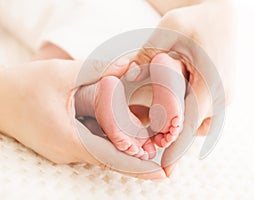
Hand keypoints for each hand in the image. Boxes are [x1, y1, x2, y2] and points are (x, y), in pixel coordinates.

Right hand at [0, 59, 165, 178]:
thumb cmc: (23, 87)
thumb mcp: (60, 73)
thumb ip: (96, 68)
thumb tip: (129, 65)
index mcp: (69, 139)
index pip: (112, 159)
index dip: (139, 167)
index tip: (162, 173)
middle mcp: (71, 150)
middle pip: (113, 158)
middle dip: (140, 159)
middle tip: (168, 161)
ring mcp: (68, 148)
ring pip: (105, 151)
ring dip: (129, 148)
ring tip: (156, 142)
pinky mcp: (67, 142)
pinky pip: (95, 143)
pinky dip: (114, 140)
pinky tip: (130, 131)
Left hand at [128, 1, 233, 175]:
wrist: (221, 12)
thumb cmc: (195, 20)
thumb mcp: (166, 34)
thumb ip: (145, 59)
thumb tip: (126, 79)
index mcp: (209, 86)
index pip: (188, 129)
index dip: (174, 151)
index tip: (164, 170)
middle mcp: (222, 96)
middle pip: (192, 128)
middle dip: (171, 132)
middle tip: (150, 130)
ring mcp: (226, 95)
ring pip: (199, 122)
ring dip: (181, 121)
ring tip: (161, 108)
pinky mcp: (224, 91)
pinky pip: (205, 112)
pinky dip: (190, 112)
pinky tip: (175, 98)